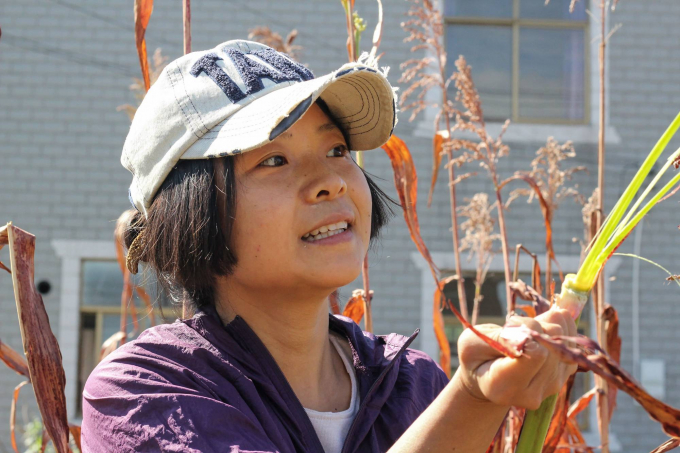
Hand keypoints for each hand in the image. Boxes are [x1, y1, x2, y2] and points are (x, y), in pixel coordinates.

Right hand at [454, 307, 577, 409]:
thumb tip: (530, 333)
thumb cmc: (476, 358)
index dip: (527, 332)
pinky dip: (558, 330)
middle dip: (536, 326)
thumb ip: (499, 338)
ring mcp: (551, 387)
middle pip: (552, 345)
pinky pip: (572, 345)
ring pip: (564, 342)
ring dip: (547, 326)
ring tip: (525, 332)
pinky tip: (540, 333)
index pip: (536, 353)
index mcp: (503, 386)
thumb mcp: (471, 342)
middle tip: (515, 328)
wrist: (487, 379)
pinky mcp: (564, 377)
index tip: (508, 330)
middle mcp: (531, 393)